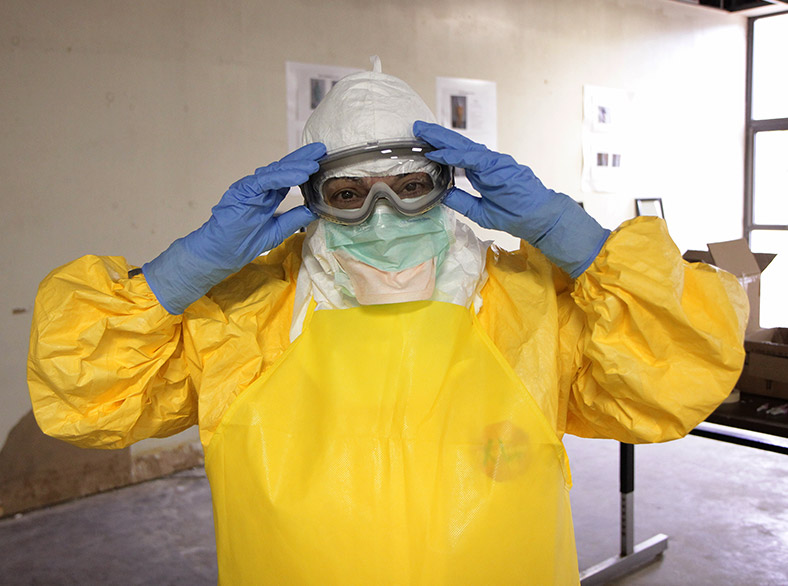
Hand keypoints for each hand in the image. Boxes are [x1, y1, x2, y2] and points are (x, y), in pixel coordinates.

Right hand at [143, 142, 325, 313]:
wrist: (221, 253)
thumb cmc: (243, 242)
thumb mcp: (277, 231)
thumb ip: (293, 219)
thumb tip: (313, 210)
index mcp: (267, 195)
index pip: (288, 177)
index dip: (304, 168)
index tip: (320, 161)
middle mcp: (258, 187)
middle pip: (283, 169)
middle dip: (302, 159)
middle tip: (320, 150)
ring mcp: (249, 187)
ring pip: (276, 172)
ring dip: (296, 166)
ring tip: (314, 163)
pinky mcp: (242, 190)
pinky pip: (266, 180)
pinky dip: (284, 176)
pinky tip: (300, 174)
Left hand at [413, 121, 608, 277]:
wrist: (539, 218)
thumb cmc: (515, 214)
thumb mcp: (479, 211)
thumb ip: (461, 201)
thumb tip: (441, 194)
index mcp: (483, 172)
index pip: (457, 156)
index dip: (440, 149)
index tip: (423, 145)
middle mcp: (488, 162)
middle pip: (458, 146)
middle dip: (437, 137)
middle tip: (417, 127)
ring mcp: (494, 161)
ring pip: (464, 146)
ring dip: (442, 139)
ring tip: (424, 132)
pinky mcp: (499, 166)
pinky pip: (473, 158)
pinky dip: (455, 155)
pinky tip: (439, 152)